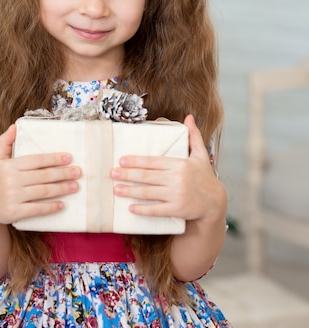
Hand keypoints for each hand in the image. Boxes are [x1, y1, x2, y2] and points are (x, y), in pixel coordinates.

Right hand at [0, 124, 81, 226]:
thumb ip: (5, 143)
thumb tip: (14, 126)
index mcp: (9, 166)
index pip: (36, 160)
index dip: (54, 158)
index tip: (69, 157)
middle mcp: (10, 180)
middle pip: (43, 175)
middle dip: (63, 173)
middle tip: (78, 172)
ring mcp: (12, 197)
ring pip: (43, 191)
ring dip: (62, 189)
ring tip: (75, 186)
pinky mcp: (13, 212)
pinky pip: (36, 209)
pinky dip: (51, 207)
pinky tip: (62, 204)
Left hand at [111, 114, 226, 222]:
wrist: (215, 202)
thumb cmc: (204, 176)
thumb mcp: (200, 155)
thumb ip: (193, 136)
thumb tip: (189, 117)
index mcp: (180, 164)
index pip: (153, 161)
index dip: (136, 161)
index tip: (121, 160)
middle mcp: (177, 179)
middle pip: (147, 176)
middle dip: (128, 175)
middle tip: (112, 173)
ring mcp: (176, 195)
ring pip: (149, 193)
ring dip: (130, 191)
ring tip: (116, 189)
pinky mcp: (177, 210)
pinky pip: (156, 210)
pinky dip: (143, 209)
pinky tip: (130, 207)